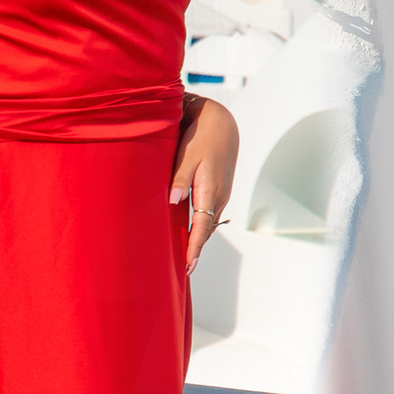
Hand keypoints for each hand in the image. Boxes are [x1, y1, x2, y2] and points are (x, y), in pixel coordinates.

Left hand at [170, 98, 238, 274]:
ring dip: (200, 239)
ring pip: (209, 222)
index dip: (194, 247)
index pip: (201, 227)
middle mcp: (219, 196)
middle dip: (197, 250)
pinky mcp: (219, 188)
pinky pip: (210, 213)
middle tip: (186, 270)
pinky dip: (203, 226)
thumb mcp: (186, 156)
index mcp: (210, 190)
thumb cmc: (201, 136)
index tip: (189, 265)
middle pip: (207, 230)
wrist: (221, 122)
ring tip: (188, 257)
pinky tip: (194, 232)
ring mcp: (221, 193)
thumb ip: (179, 179)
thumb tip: (172, 201)